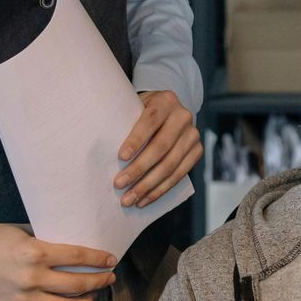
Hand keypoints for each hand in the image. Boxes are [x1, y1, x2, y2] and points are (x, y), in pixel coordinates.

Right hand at [0, 224, 116, 300]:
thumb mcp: (21, 234)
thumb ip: (45, 243)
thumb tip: (73, 250)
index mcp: (35, 253)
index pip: (78, 257)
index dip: (99, 259)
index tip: (110, 260)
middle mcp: (32, 278)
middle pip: (78, 284)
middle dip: (100, 281)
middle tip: (108, 277)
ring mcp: (23, 300)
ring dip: (86, 300)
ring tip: (93, 293)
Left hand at [115, 89, 201, 206]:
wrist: (168, 112)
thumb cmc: (142, 112)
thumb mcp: (134, 107)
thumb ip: (125, 122)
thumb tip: (102, 150)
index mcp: (166, 101)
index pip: (150, 121)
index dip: (136, 139)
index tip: (121, 157)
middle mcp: (183, 116)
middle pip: (160, 147)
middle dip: (138, 169)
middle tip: (119, 184)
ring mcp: (193, 135)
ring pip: (170, 165)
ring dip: (147, 186)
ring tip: (128, 199)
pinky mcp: (197, 151)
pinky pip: (179, 175)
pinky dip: (159, 190)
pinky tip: (144, 200)